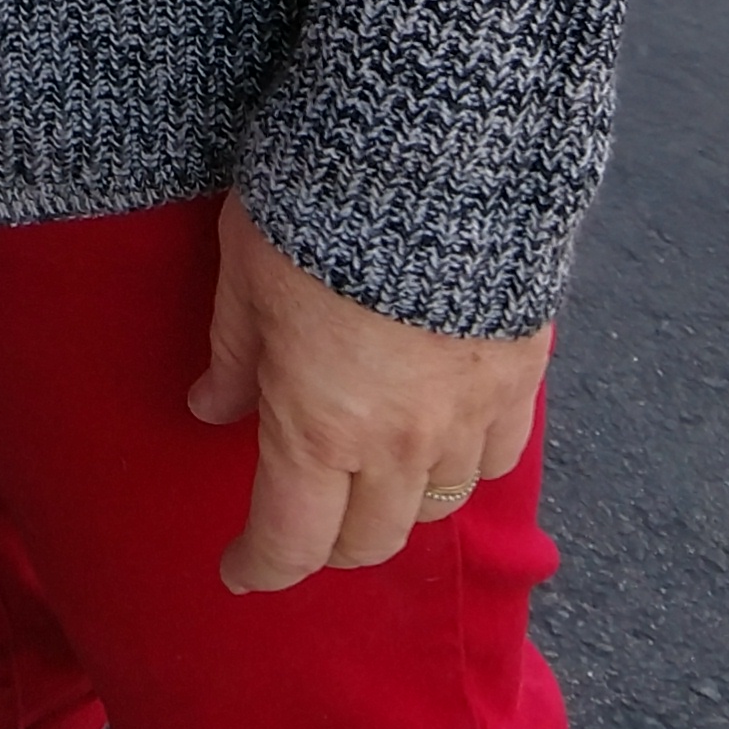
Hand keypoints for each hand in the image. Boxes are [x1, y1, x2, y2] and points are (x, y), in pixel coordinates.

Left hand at [187, 198, 550, 591]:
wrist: (437, 156)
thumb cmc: (316, 207)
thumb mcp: (245, 272)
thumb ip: (232, 353)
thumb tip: (209, 408)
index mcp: (320, 427)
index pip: (290, 539)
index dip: (260, 566)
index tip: (238, 571)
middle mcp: (399, 444)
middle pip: (368, 540)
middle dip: (326, 545)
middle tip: (301, 523)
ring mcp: (468, 417)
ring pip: (436, 507)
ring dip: (396, 508)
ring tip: (369, 484)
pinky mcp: (519, 380)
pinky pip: (495, 458)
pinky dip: (463, 465)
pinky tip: (442, 438)